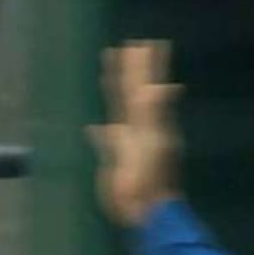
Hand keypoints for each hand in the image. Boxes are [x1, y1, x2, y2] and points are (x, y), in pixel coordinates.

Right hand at [89, 40, 183, 226]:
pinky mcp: (116, 159)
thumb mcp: (154, 144)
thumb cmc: (149, 179)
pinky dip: (102, 132)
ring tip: (110, 76)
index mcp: (147, 121)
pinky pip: (108, 140)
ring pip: (120, 110)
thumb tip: (160, 87)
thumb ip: (155, 115)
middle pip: (133, 91)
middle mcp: (139, 127)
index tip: (145, 43)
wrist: (144, 211)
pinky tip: (94, 127)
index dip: (143, 66)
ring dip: (116, 91)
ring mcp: (128, 142)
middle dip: (132, 70)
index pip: (143, 85)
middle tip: (130, 45)